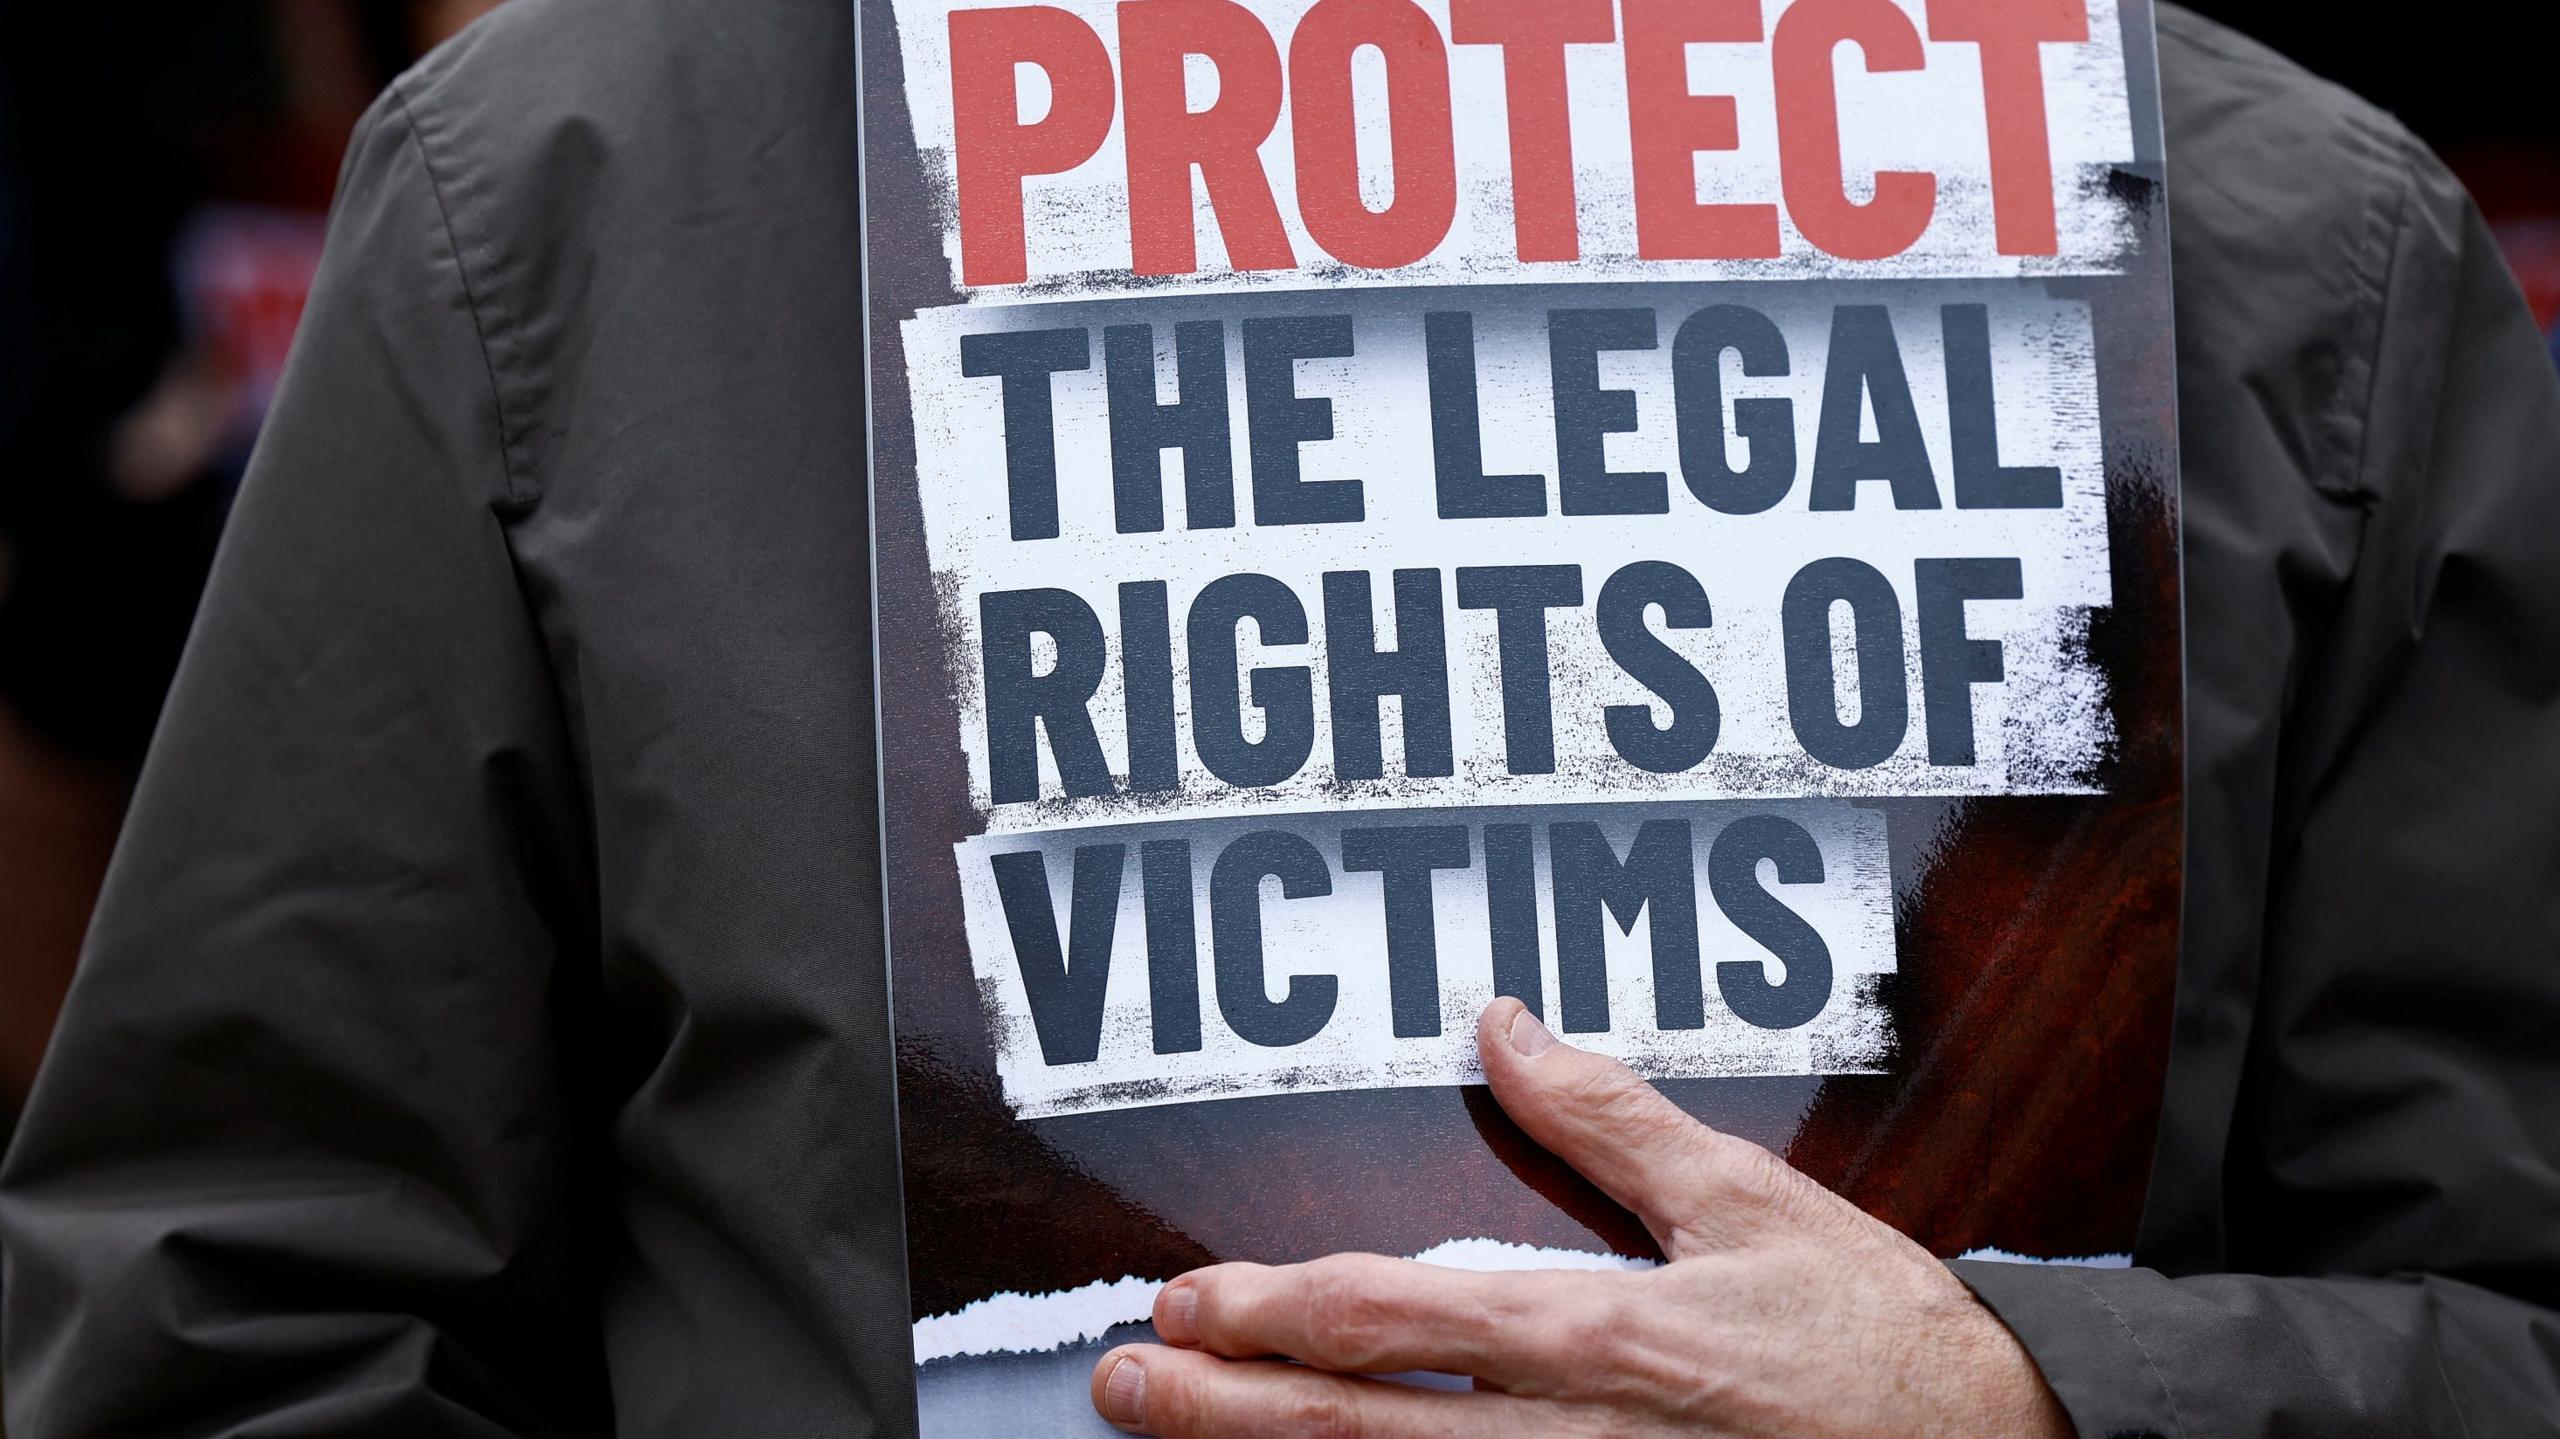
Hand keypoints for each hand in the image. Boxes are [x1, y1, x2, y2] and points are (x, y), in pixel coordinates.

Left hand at [1089, 998, 2070, 1436]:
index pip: (1396, 1322)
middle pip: (1362, 1432)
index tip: (1188, 1299)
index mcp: (1604, 1336)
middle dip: (1226, 1410)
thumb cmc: (1876, 1344)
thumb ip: (1610, 1118)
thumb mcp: (1749, 1201)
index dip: (1273, 1311)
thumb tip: (1504, 1026)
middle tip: (1124, 1383)